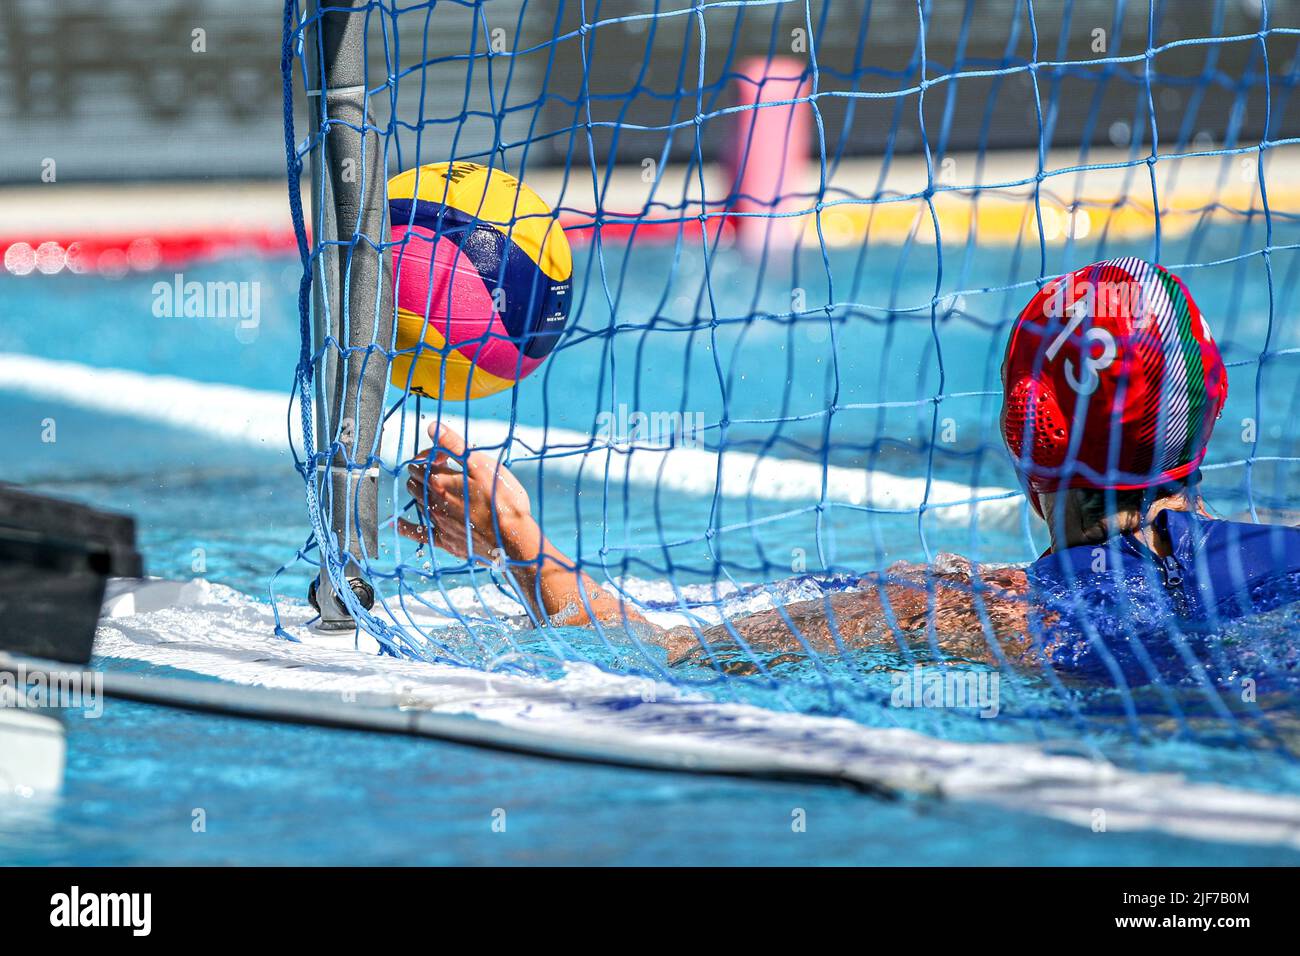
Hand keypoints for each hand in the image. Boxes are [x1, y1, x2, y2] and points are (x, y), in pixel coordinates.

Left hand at [398, 422, 541, 566]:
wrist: (512, 540)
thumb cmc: (502, 500)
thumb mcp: (481, 465)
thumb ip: (454, 445)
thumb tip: (433, 427)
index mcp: (441, 481)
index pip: (422, 462)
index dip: (430, 454)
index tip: (442, 454)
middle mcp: (435, 502)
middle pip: (416, 482)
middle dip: (420, 472)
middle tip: (433, 467)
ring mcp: (439, 523)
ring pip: (418, 503)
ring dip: (418, 492)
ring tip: (423, 486)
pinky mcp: (446, 541)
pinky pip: (420, 534)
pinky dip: (406, 527)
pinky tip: (397, 524)